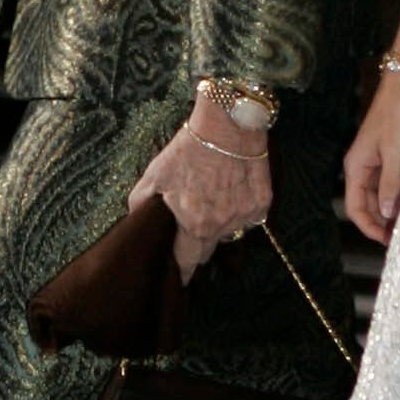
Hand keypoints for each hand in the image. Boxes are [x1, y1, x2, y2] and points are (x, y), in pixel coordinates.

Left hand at [129, 109, 271, 281]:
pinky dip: (239, 210)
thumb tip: (137, 221)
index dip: (181, 268)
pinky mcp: (262, 204)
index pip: (187, 262)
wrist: (227, 124)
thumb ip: (142, 203)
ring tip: (212, 197)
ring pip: (228, 233)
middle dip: (197, 244)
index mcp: (193, 224)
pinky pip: (248, 218)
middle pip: (207, 251)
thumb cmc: (188, 149)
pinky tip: (231, 189)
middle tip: (191, 224)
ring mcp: (245, 217)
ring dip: (219, 225)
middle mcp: (221, 226)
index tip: (179, 275)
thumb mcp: (155, 174)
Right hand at [343, 67, 399, 243]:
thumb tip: (387, 214)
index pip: (354, 207)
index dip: (369, 226)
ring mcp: (378, 161)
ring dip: (393, 209)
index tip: (386, 240)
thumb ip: (391, 183)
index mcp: (357, 166)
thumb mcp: (395, 151)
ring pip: (382, 194)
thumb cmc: (398, 112)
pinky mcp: (392, 155)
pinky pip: (393, 181)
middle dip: (382, 221)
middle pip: (368, 203)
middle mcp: (364, 166)